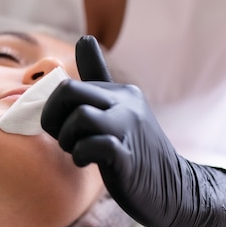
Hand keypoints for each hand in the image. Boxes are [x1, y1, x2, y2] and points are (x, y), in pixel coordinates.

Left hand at [41, 36, 225, 226]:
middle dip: (52, 117)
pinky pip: (93, 145)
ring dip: (67, 139)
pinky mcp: (127, 156)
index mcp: (120, 92)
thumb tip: (84, 38)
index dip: (52, 104)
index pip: (71, 82)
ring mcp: (128, 128)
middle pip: (68, 91)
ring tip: (76, 150)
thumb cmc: (136, 148)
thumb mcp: (120, 109)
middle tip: (62, 136)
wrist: (173, 188)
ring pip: (79, 116)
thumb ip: (99, 77)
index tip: (59, 122)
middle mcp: (125, 103)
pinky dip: (80, 155)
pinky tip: (86, 161)